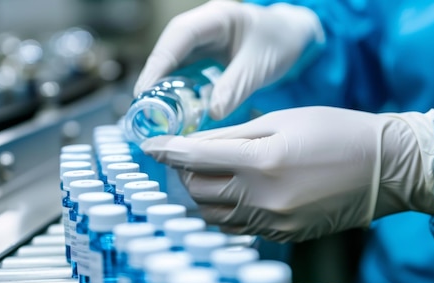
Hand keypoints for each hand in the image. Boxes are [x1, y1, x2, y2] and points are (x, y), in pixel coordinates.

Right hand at [134, 1, 323, 119]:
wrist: (291, 40)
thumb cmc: (280, 44)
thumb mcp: (261, 66)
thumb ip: (237, 87)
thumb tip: (213, 113)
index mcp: (218, 17)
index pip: (180, 35)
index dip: (160, 61)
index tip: (146, 89)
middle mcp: (203, 26)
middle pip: (168, 48)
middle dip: (153, 76)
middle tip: (142, 107)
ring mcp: (200, 41)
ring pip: (171, 61)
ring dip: (161, 86)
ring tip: (152, 113)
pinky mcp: (201, 56)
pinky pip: (182, 72)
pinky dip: (174, 90)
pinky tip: (170, 110)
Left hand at [141, 107, 433, 241]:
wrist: (384, 168)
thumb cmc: (335, 133)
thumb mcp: (281, 120)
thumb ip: (232, 135)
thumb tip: (195, 143)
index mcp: (262, 162)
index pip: (196, 158)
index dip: (167, 151)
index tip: (149, 147)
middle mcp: (263, 197)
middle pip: (198, 190)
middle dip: (183, 173)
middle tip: (186, 157)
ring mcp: (273, 221)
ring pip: (213, 215)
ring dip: (200, 195)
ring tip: (206, 176)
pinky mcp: (282, 235)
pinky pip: (237, 227)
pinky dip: (225, 211)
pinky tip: (231, 195)